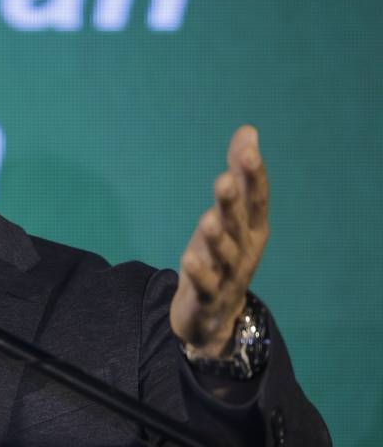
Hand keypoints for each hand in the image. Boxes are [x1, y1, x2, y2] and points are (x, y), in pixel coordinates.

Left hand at [170, 125, 269, 357]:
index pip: (257, 197)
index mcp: (253, 227)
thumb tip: (248, 130)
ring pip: (223, 254)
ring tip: (208, 218)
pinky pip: (205, 284)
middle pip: (239, 223)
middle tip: (225, 178)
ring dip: (217, 237)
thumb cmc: (224, 255)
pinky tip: (189, 257)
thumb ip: (240, 174)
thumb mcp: (233, 215)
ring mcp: (228, 274)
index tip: (247, 148)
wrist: (216, 316)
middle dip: (234, 202)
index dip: (254, 174)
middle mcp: (244, 249)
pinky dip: (199, 272)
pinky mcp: (207, 296)